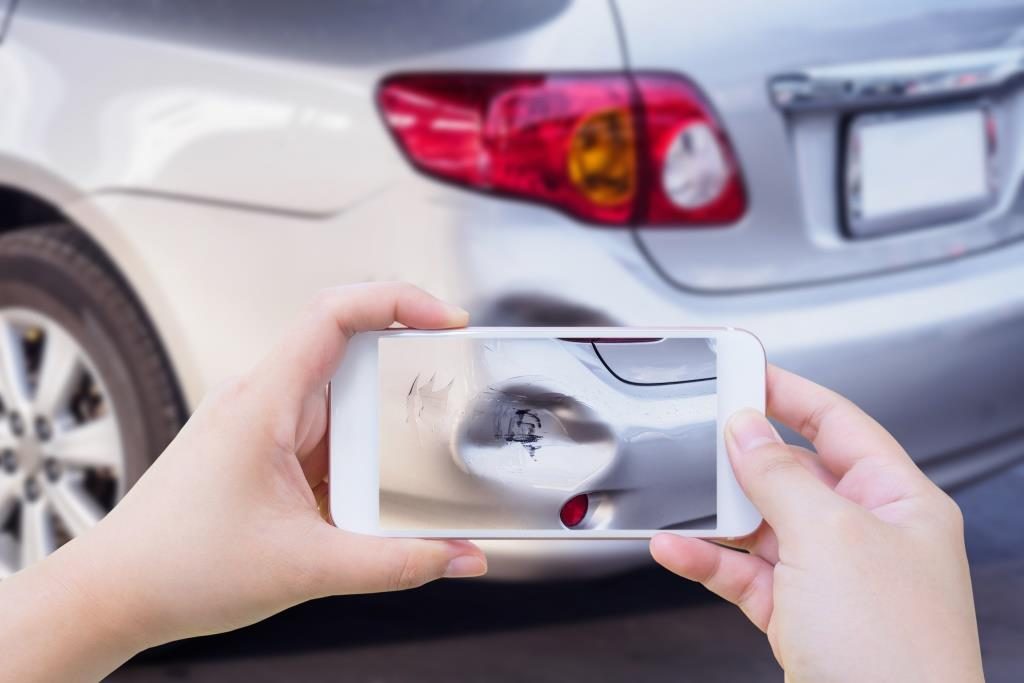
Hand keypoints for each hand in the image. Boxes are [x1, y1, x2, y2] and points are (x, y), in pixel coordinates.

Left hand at [0, 282, 486, 681]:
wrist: (115, 594)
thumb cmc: (177, 566)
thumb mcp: (308, 568)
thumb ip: (396, 564)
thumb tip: (459, 557)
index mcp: (264, 402)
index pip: (336, 314)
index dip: (399, 301)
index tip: (446, 320)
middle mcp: (261, 401)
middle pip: (350, 356)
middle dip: (403, 381)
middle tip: (444, 401)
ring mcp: (260, 425)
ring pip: (339, 402)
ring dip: (377, 433)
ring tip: (401, 473)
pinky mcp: (261, 452)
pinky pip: (324, 436)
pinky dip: (354, 461)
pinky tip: (360, 499)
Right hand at [650, 366, 983, 682]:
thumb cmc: (894, 653)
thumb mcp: (829, 538)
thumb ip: (779, 477)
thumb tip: (745, 430)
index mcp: (898, 502)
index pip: (839, 425)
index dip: (791, 394)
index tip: (745, 372)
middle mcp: (867, 536)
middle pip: (794, 474)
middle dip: (745, 460)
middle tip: (702, 435)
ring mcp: (832, 579)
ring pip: (763, 526)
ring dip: (717, 516)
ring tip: (682, 498)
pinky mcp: (799, 616)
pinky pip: (744, 574)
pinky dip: (708, 561)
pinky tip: (676, 550)